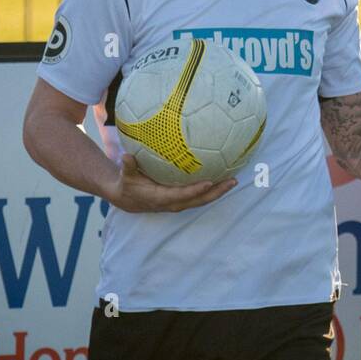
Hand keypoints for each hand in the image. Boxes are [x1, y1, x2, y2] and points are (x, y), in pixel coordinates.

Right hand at [106, 154, 237, 212]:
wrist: (128, 199)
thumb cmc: (128, 185)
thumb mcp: (126, 176)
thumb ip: (128, 167)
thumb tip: (127, 156)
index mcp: (162, 198)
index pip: (182, 195)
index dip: (196, 190)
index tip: (209, 182)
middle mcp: (174, 203)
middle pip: (200, 199)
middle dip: (217, 192)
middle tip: (232, 181)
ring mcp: (180, 202)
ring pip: (203, 199)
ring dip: (219, 191)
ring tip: (234, 180)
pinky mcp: (183, 199)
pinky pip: (200, 196)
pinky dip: (212, 189)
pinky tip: (223, 177)